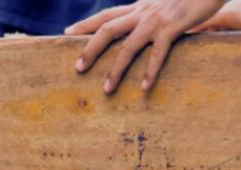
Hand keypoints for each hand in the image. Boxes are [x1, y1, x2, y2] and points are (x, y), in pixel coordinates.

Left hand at [65, 0, 229, 92]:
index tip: (67, 32)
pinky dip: (150, 70)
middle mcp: (143, 12)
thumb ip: (151, 12)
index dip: (86, 23)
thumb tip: (143, 24)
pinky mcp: (173, 26)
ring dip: (116, 70)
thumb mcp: (165, 1)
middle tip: (77, 68)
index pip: (106, 15)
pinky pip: (158, 52)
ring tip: (106, 89)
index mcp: (139, 6)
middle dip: (90, 49)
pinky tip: (144, 87)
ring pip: (128, 46)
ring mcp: (157, 20)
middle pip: (108, 30)